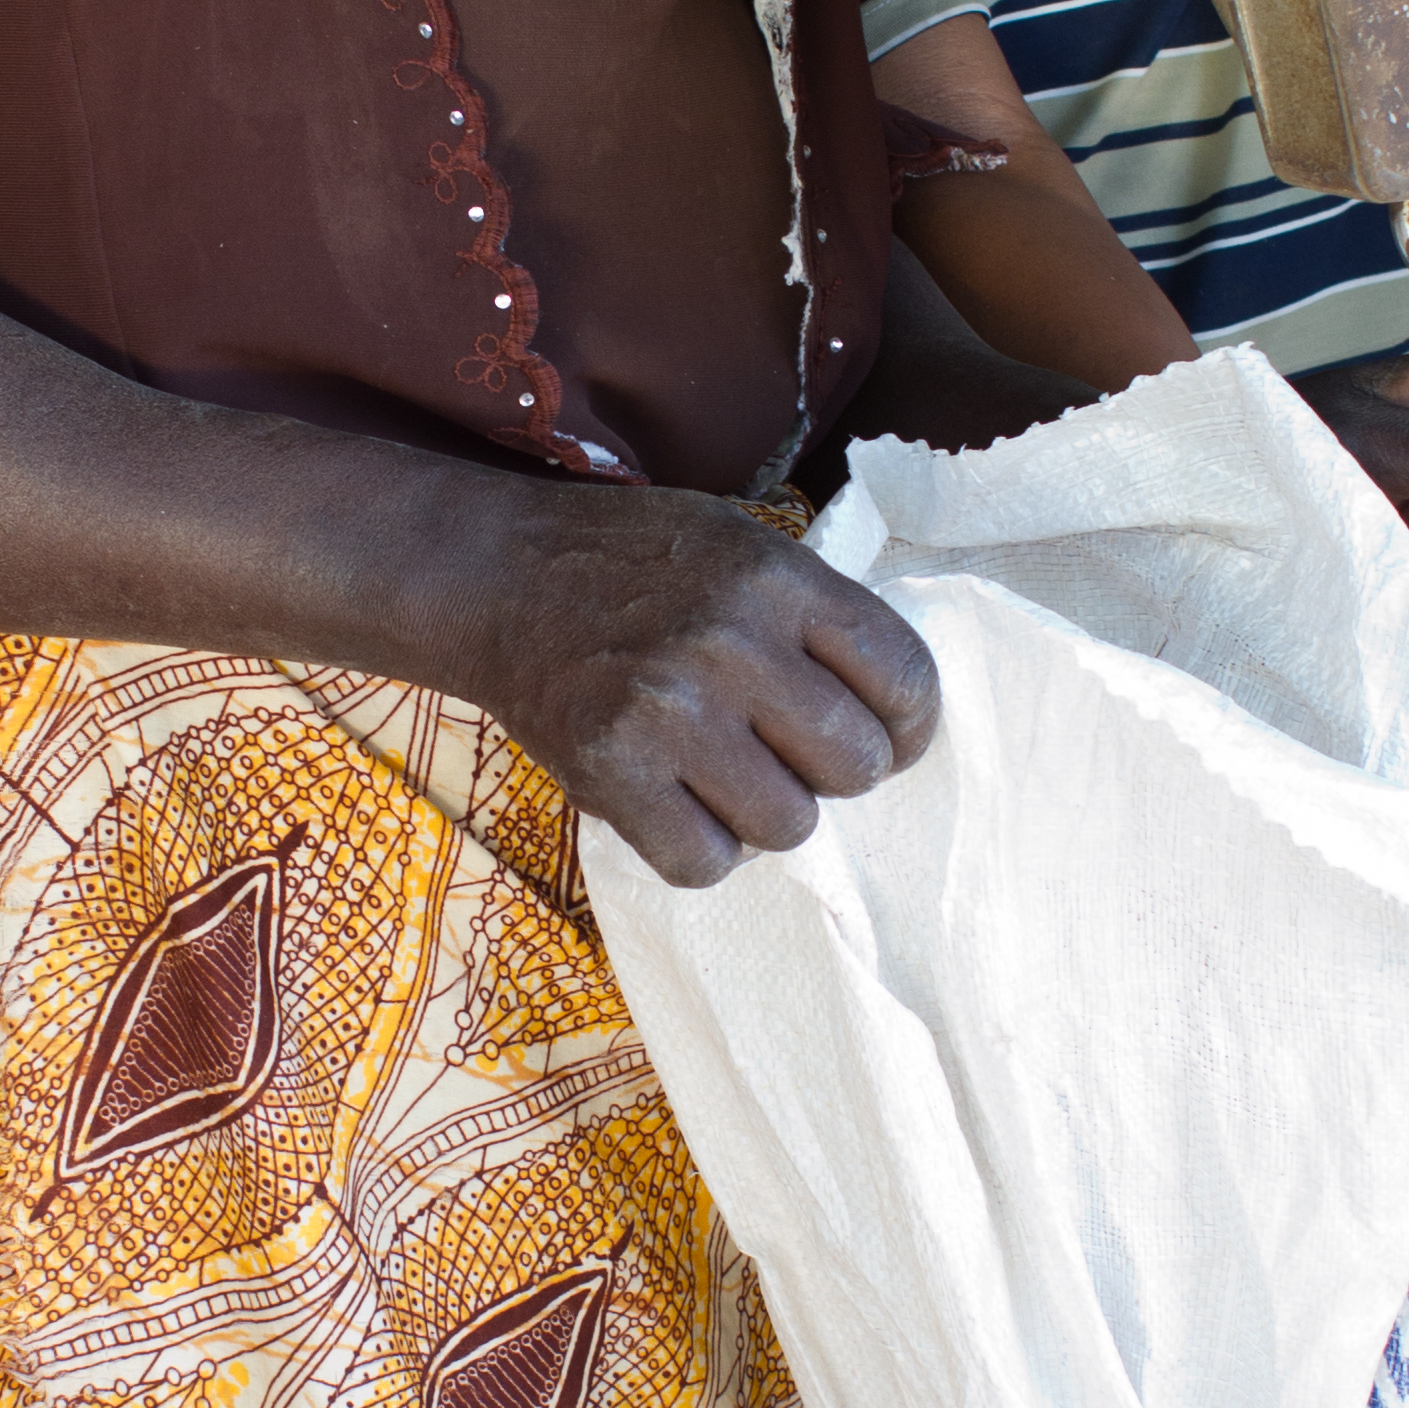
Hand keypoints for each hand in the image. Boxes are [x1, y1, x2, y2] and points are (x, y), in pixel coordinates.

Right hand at [449, 491, 939, 890]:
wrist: (497, 578)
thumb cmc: (634, 563)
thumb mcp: (742, 545)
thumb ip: (816, 615)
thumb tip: (894, 711)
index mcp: (776, 580)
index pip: (905, 679)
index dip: (911, 725)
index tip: (890, 736)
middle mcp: (729, 646)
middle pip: (856, 765)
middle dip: (839, 771)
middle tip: (794, 753)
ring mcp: (668, 715)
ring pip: (789, 825)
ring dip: (769, 813)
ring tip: (729, 774)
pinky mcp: (611, 775)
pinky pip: (705, 862)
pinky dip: (703, 850)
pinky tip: (682, 804)